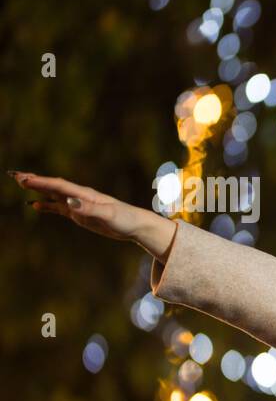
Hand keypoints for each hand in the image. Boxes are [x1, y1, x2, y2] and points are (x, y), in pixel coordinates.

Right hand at [10, 170, 150, 243]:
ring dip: (37, 190)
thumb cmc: (125, 218)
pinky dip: (47, 206)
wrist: (136, 225)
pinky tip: (35, 205)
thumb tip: (69, 202)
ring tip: (20, 184)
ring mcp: (79, 204)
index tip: (24, 179)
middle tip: (14, 175)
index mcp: (85, 194)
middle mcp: (79, 196)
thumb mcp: (108, 215)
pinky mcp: (80, 214)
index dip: (41, 182)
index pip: (59, 185)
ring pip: (53, 195)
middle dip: (34, 180)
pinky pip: (59, 208)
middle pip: (53, 186)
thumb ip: (88, 209)